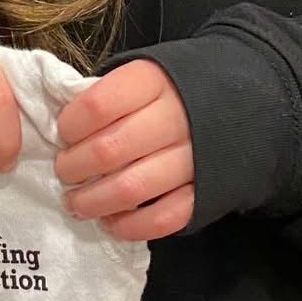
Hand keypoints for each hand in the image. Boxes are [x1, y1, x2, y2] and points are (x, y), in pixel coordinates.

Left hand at [55, 60, 194, 240]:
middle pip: (109, 150)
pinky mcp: (206, 193)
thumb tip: (60, 130)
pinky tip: (110, 222)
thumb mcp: (140, 75)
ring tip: (76, 202)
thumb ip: (105, 96)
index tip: (63, 134)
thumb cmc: (170, 90)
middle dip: (74, 167)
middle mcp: (176, 118)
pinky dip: (130, 226)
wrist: (241, 100)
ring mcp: (194, 158)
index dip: (70, 125)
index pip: (97, 105)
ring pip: (131, 188)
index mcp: (153, 81)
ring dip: (94, 201)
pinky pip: (164, 218)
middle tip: (64, 172)